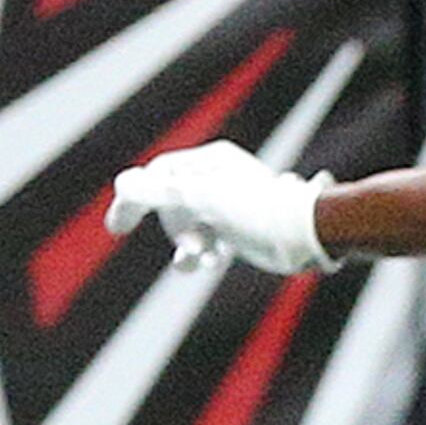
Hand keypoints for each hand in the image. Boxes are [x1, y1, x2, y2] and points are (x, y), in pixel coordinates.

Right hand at [107, 141, 332, 274]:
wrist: (306, 236)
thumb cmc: (258, 212)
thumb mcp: (203, 200)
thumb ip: (159, 192)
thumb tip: (122, 183)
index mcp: (211, 162)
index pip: (157, 175)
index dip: (134, 199)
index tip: (118, 228)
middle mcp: (218, 179)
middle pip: (169, 204)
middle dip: (175, 229)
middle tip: (191, 247)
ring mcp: (227, 205)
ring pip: (186, 227)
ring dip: (186, 246)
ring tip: (200, 259)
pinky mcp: (237, 229)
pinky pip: (204, 241)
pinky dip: (200, 254)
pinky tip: (208, 263)